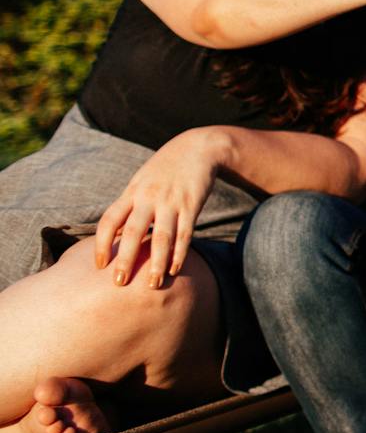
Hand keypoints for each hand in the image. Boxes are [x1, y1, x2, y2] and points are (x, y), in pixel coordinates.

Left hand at [93, 129, 221, 286]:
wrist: (198, 148)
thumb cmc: (164, 169)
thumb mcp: (140, 182)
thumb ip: (129, 206)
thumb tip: (113, 236)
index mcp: (132, 192)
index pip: (110, 220)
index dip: (101, 243)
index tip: (99, 265)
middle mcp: (149, 197)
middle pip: (133, 232)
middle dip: (126, 258)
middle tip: (119, 282)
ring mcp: (171, 202)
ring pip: (161, 237)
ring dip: (156, 262)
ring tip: (153, 284)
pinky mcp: (192, 206)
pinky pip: (185, 233)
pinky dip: (179, 253)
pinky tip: (174, 269)